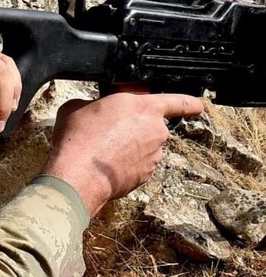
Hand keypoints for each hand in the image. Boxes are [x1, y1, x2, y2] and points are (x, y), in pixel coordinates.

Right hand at [44, 89, 203, 216]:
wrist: (78, 175)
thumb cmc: (79, 137)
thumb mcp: (79, 105)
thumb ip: (98, 103)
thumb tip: (97, 109)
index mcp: (144, 106)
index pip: (178, 100)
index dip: (190, 102)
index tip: (199, 105)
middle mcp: (155, 130)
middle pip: (152, 125)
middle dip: (136, 127)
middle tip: (110, 130)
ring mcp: (153, 155)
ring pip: (145, 146)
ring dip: (130, 146)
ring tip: (103, 149)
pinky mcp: (146, 175)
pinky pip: (139, 164)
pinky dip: (126, 164)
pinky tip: (106, 163)